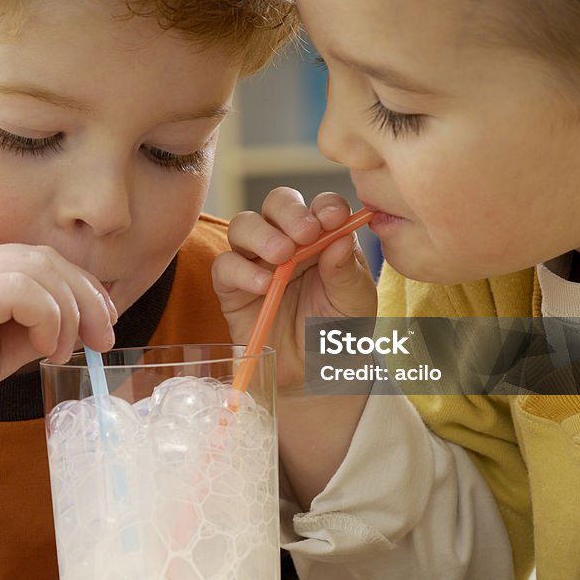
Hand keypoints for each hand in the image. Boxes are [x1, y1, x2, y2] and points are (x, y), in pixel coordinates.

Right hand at [0, 244, 115, 578]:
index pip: (40, 260)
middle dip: (87, 299)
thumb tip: (73, 326)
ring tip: (62, 353)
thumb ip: (26, 333)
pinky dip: (46, 317)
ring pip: (37, 269)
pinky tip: (44, 351)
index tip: (102, 328)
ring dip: (68, 312)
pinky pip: (18, 288)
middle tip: (102, 341)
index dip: (81, 289)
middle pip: (45, 259)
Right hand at [212, 188, 377, 391]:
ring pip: (244, 225)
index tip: (334, 219)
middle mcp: (287, 242)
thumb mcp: (355, 304)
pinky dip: (241, 270)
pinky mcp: (231, 287)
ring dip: (261, 234)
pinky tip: (264, 285)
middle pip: (277, 203)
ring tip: (281, 256)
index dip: (325, 206)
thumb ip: (348, 272)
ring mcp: (256, 261)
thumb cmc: (338, 334)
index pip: (320, 206)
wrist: (314, 376)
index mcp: (323, 238)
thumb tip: (340, 238)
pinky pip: (225, 266)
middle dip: (290, 211)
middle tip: (306, 232)